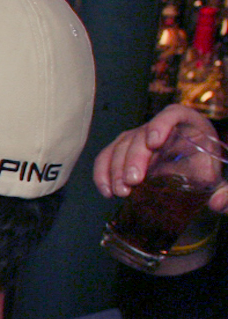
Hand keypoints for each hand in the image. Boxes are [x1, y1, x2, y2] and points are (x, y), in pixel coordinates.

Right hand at [94, 103, 227, 212]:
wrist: (193, 173)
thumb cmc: (206, 169)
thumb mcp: (219, 179)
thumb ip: (226, 192)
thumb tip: (218, 204)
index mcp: (189, 125)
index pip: (172, 114)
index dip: (161, 124)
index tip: (154, 143)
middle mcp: (160, 128)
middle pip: (140, 135)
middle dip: (133, 158)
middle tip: (133, 183)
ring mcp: (138, 138)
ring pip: (120, 146)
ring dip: (115, 169)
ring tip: (121, 193)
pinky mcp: (124, 151)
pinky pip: (106, 157)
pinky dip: (102, 174)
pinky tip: (108, 191)